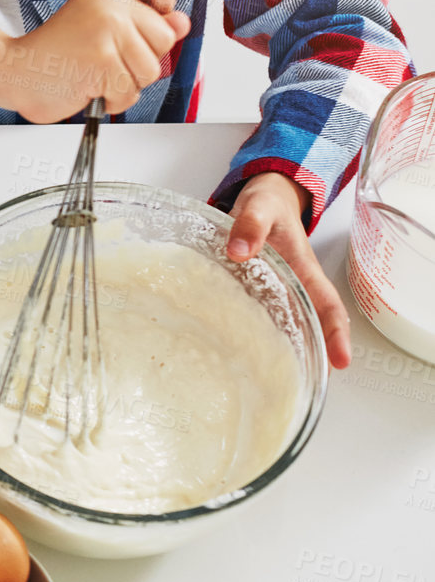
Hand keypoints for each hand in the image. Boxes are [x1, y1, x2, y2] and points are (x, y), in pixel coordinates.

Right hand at [3, 0, 191, 121]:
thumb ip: (146, 17)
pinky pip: (130, 93)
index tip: (132, 20)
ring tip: (93, 73)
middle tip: (102, 57)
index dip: (158, 5)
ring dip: (124, 84)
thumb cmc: (56, 50)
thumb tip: (181, 22)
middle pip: (164, 40)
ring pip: (149, 70)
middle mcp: (110, 1)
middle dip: (139, 59)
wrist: (15, 70)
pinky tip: (87, 85)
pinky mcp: (102, 61)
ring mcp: (106, 29)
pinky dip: (111, 100)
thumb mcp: (101, 21)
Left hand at [226, 172, 350, 368]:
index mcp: (303, 269)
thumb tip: (240, 251)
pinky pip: (265, 315)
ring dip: (289, 349)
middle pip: (312, 324)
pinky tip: (245, 353)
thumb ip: (250, 225)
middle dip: (315, 354)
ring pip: (289, 324)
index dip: (336, 334)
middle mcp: (295, 284)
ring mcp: (279, 289)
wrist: (263, 197)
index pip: (328, 305)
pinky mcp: (260, 289)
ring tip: (279, 380)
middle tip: (307, 384)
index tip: (340, 361)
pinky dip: (261, 334)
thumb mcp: (259, 207)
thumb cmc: (266, 204)